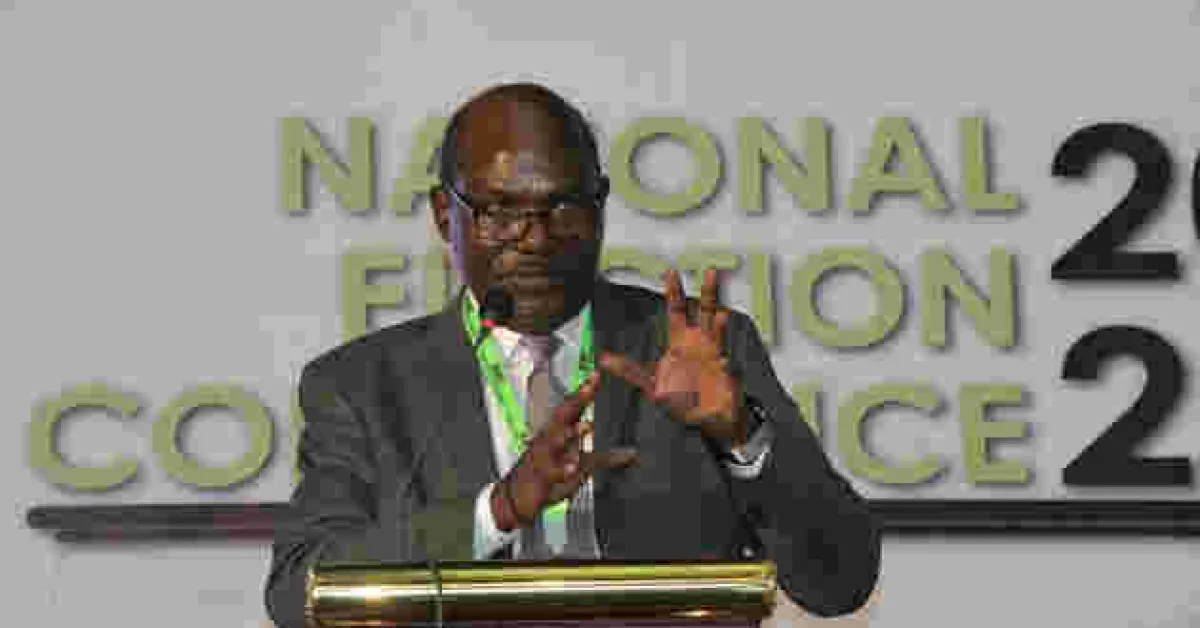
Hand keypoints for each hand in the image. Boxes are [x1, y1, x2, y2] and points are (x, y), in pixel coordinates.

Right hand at [492, 373, 637, 530]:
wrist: (516, 497)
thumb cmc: (549, 474)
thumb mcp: (581, 464)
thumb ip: (606, 458)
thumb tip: (633, 454)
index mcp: (559, 431)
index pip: (572, 407)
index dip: (584, 392)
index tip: (597, 375)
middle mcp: (550, 439)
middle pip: (563, 416)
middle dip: (576, 402)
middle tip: (589, 388)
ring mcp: (544, 457)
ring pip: (557, 441)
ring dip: (572, 433)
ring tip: (587, 426)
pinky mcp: (541, 477)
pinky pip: (553, 472)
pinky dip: (563, 469)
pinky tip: (573, 467)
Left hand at [599, 268, 747, 445]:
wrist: (712, 419)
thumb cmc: (686, 402)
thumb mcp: (652, 387)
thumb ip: (630, 372)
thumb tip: (604, 360)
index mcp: (680, 344)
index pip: (676, 312)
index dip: (673, 293)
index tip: (670, 273)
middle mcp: (696, 342)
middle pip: (694, 309)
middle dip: (693, 291)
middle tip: (692, 272)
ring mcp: (711, 350)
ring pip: (712, 319)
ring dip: (711, 299)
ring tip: (712, 282)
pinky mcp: (721, 362)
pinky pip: (722, 346)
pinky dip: (720, 332)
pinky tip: (720, 322)